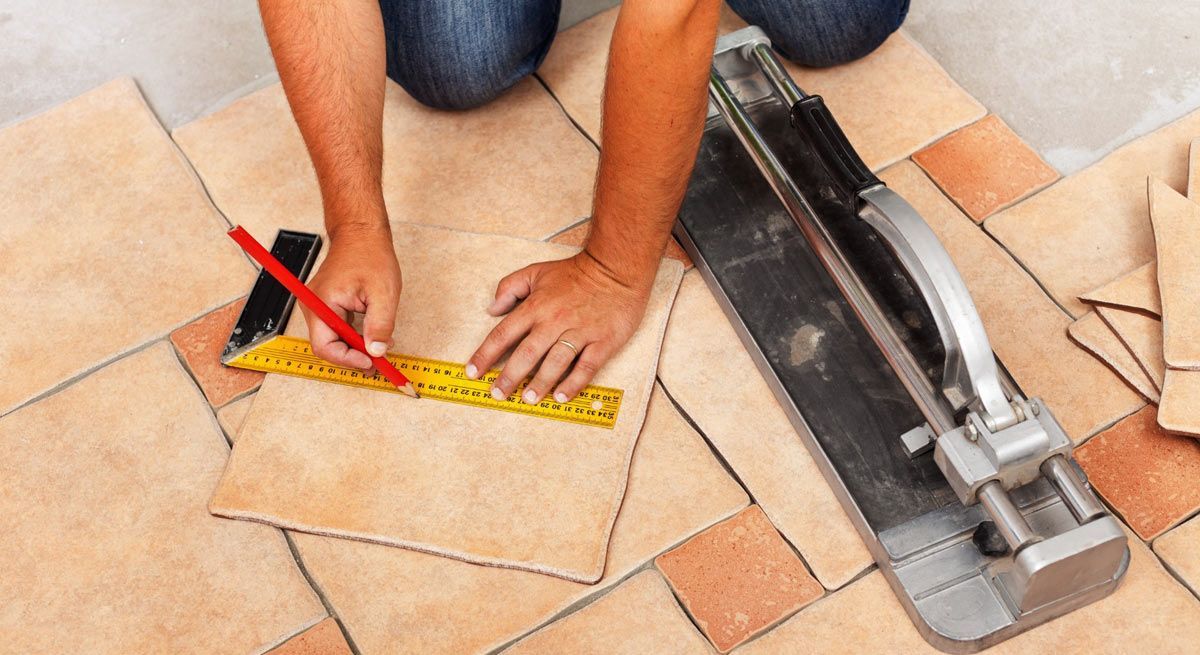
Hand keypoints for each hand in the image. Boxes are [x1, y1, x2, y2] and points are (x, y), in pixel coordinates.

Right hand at [302, 225, 400, 369]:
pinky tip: (372, 335)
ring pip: (333, 339)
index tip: (371, 363)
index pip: (325, 347)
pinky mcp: (326, 304)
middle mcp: (313, 306)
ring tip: (380, 347)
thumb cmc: (370, 255)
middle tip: (379, 362)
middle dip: (353, 356)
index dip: (348, 360)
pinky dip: (354, 336)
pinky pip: (336, 329)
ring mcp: (318, 305)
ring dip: (356, 347)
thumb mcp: (383, 294)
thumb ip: (380, 326)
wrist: (362, 233)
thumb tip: (376, 352)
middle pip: (328, 346)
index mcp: (322, 303)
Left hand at [466, 252, 651, 404]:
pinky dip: (574, 383)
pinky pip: (586, 366)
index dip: (486, 354)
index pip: (504, 334)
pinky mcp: (602, 341)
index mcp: (536, 306)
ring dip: (540, 383)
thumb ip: (510, 287)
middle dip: (509, 376)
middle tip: (498, 394)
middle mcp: (554, 321)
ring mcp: (579, 332)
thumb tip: (492, 308)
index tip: (473, 372)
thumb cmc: (576, 272)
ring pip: (555, 362)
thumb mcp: (537, 271)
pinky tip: (562, 396)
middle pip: (527, 353)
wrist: (616, 269)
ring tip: (528, 398)